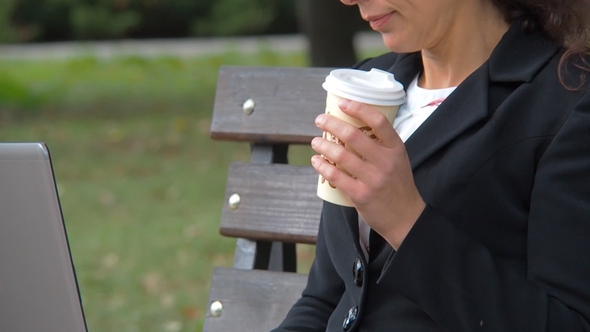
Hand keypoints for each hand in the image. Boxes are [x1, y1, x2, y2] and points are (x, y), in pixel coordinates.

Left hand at [311, 99, 425, 249]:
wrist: (406, 218)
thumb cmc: (398, 185)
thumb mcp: (398, 160)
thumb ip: (381, 145)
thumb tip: (351, 127)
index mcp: (396, 149)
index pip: (379, 121)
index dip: (359, 109)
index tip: (342, 103)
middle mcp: (385, 162)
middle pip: (354, 135)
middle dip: (332, 124)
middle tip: (320, 120)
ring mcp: (373, 179)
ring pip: (341, 155)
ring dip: (323, 145)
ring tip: (315, 141)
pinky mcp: (360, 195)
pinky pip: (336, 176)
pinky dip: (322, 166)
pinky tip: (316, 161)